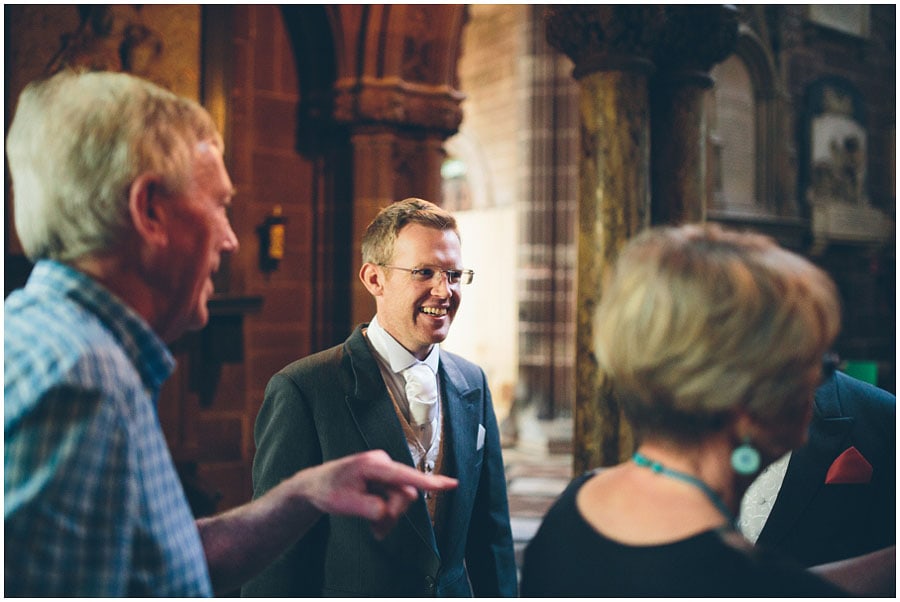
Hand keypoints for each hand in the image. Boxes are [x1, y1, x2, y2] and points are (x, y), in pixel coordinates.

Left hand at [300, 450, 456, 538]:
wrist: (315, 486)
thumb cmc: (328, 491)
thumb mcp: (344, 505)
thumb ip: (371, 508)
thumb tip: (390, 510)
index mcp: (372, 465)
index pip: (405, 475)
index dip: (429, 482)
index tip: (451, 484)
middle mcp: (382, 463)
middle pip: (406, 493)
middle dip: (394, 514)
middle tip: (376, 530)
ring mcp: (385, 470)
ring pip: (402, 498)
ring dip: (390, 517)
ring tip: (372, 527)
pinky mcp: (385, 478)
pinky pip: (396, 498)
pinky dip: (387, 513)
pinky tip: (374, 520)